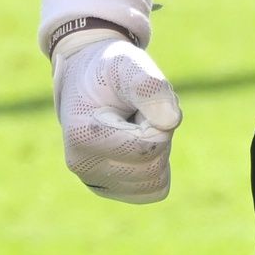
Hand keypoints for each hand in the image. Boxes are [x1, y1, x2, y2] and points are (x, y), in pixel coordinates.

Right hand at [51, 29, 180, 202]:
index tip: (135, 101)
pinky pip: (154, 190)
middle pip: (154, 167)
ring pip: (156, 181)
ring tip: (133, 126)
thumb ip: (150, 86)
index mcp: (83, 135)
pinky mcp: (110, 190)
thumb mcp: (127, 64)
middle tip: (136, 112)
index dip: (155, 120)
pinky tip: (135, 144)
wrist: (86, 80)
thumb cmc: (108, 71)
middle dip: (157, 134)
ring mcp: (95, 183)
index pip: (147, 147)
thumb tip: (171, 121)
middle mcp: (83, 166)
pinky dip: (155, 166)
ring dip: (157, 149)